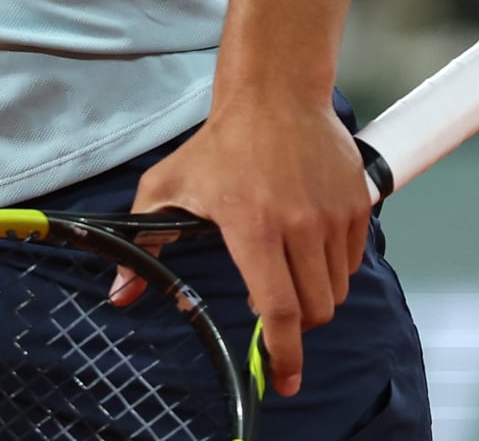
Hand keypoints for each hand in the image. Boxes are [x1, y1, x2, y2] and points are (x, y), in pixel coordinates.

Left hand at [126, 98, 371, 398]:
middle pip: (314, 310)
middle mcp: (300, 227)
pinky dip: (332, 269)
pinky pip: (352, 263)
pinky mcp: (358, 207)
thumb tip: (120, 293)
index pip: (278, 309)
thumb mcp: (167, 187)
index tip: (283, 379)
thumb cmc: (218, 146)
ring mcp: (334, 217)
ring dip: (314, 295)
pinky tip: (307, 248)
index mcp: (253, 228)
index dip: (282, 353)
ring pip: (336, 290)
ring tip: (286, 270)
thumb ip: (141, 241)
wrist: (274, 99)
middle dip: (295, 326)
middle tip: (273, 312)